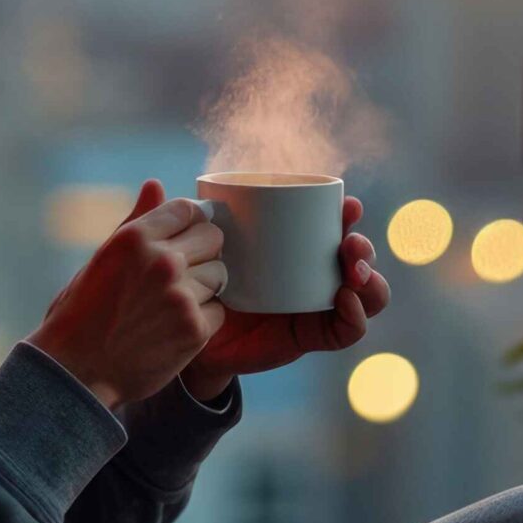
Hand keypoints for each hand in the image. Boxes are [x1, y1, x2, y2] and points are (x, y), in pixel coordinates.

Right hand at [27, 180, 225, 408]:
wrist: (75, 371)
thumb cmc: (82, 312)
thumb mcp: (102, 258)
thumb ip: (136, 220)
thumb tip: (156, 183)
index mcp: (135, 237)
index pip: (188, 209)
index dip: (188, 224)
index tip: (180, 241)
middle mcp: (162, 260)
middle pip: (213, 238)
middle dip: (202, 253)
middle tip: (178, 276)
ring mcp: (181, 295)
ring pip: (220, 275)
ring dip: (203, 288)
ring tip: (170, 306)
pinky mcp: (195, 329)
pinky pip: (219, 311)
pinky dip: (202, 320)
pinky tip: (173, 328)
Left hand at [179, 196, 389, 400]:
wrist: (186, 340)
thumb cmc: (190, 287)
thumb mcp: (187, 254)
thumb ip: (170, 222)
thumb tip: (153, 183)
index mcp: (289, 245)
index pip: (328, 224)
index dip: (345, 213)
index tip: (347, 202)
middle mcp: (310, 271)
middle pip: (353, 254)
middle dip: (361, 244)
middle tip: (350, 242)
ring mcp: (316, 303)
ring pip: (363, 290)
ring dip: (369, 278)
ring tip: (353, 270)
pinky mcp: (312, 334)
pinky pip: (347, 329)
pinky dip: (356, 316)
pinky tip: (345, 302)